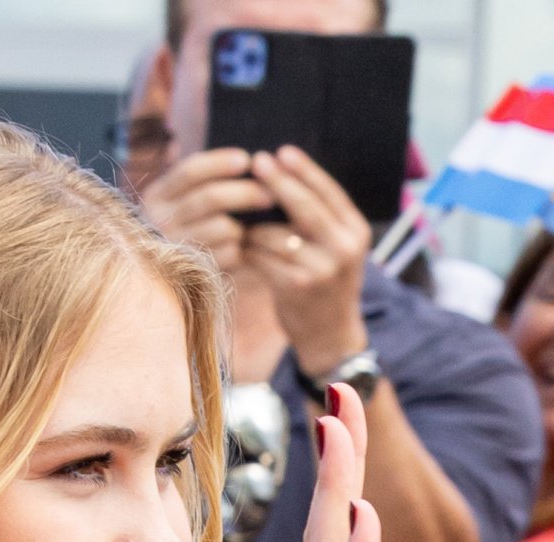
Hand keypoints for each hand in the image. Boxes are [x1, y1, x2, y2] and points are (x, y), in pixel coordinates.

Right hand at [139, 148, 272, 273]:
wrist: (164, 281)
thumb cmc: (183, 227)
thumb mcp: (179, 202)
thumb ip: (203, 182)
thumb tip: (250, 163)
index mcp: (157, 196)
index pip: (190, 171)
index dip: (221, 162)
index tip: (246, 160)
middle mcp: (159, 222)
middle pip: (211, 197)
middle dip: (246, 193)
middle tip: (271, 194)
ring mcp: (174, 249)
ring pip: (224, 227)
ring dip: (244, 226)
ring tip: (254, 226)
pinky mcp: (193, 272)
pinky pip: (229, 254)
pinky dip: (241, 250)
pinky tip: (243, 249)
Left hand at [241, 147, 371, 374]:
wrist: (332, 337)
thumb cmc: (327, 286)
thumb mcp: (337, 250)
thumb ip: (321, 221)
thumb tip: (283, 180)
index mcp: (356, 232)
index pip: (329, 192)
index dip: (304, 170)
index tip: (281, 151)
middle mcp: (343, 248)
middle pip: (304, 206)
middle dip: (278, 182)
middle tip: (257, 162)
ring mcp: (320, 269)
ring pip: (277, 235)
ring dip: (254, 225)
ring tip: (239, 217)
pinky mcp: (295, 288)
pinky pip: (263, 260)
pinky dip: (248, 250)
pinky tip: (238, 245)